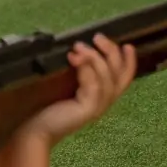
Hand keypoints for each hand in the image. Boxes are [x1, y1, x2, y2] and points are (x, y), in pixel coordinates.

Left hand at [15, 34, 135, 148]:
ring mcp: (97, 107)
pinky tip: (74, 59)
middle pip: (118, 75)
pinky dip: (86, 70)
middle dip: (111, 53)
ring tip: (78, 46)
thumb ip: (80, 73)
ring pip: (107, 79)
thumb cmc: (50, 107)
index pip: (123, 78)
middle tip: (96, 37)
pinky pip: (94, 87)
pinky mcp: (87, 110)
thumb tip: (79, 49)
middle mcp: (104, 102)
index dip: (128, 61)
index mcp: (102, 96)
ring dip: (94, 58)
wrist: (37, 129)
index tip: (127, 44)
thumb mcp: (68, 86)